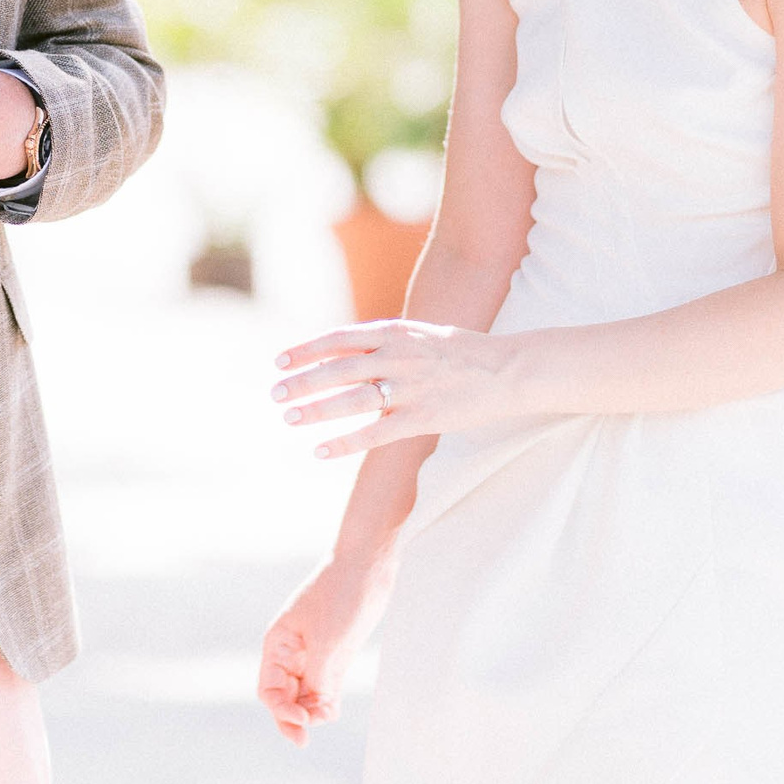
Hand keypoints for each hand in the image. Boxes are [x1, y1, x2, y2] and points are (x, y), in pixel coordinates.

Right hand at [258, 554, 394, 744]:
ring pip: (304, 695)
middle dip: (291, 718)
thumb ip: (317, 676)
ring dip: (311, 712)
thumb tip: (313, 707)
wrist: (366, 565)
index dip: (280, 710)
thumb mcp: (326, 639)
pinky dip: (326, 703)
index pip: (269, 689)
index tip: (302, 720)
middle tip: (303, 741)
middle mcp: (291, 653)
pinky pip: (324, 688)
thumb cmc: (340, 595)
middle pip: (283, 697)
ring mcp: (313, 655)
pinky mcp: (334, 655)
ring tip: (326, 718)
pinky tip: (331, 712)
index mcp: (278, 644)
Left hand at [272, 320, 518, 457]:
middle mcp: (398, 357)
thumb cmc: (462, 351)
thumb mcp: (420, 333)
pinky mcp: (424, 417)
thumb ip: (386, 340)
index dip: (306, 350)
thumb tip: (347, 349)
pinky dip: (345, 442)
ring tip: (289, 419)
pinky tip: (320, 450)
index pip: (339, 340)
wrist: (508, 369)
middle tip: (275, 394)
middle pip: (338, 370)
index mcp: (395, 332)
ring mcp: (411, 388)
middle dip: (302, 382)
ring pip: (352, 401)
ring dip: (316, 410)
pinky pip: (376, 433)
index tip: (279, 361)